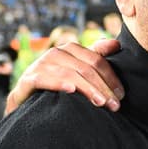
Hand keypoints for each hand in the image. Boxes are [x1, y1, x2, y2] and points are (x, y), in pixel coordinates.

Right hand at [6, 40, 123, 116]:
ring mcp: (40, 65)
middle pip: (86, 68)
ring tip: (101, 103)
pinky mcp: (28, 79)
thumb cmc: (57, 86)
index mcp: (70, 49)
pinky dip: (59, 84)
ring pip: (70, 74)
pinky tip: (71, 91)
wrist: (26, 102)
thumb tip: (116, 44)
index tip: (121, 95)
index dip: (111, 77)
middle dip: (103, 87)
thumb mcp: (78, 70)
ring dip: (88, 89)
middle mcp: (55, 53)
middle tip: (115, 105)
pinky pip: (44, 80)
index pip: (96, 59)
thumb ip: (95, 56)